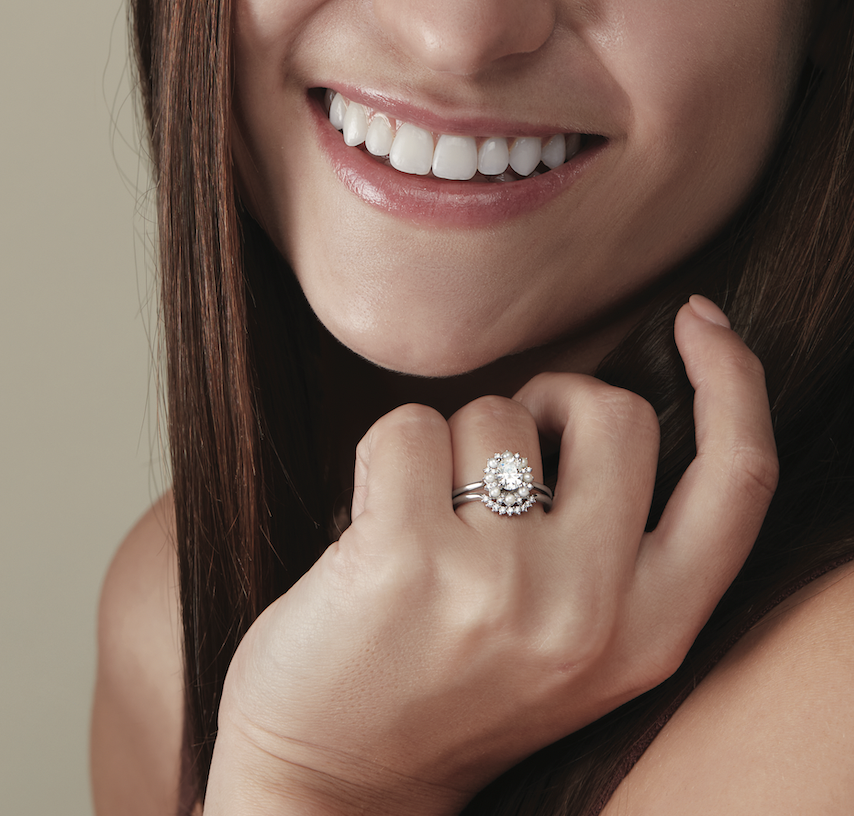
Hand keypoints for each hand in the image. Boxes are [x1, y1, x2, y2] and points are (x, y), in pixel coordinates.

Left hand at [205, 297, 777, 815]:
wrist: (333, 783)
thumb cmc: (447, 689)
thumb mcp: (571, 639)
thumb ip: (611, 542)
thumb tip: (601, 404)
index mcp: (649, 633)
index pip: (739, 482)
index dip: (736, 383)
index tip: (701, 322)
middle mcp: (591, 610)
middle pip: (615, 413)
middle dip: (553, 402)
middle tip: (503, 450)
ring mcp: (502, 585)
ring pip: (496, 415)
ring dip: (453, 450)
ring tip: (424, 528)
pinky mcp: (406, 560)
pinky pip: (408, 426)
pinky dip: (385, 455)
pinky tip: (370, 524)